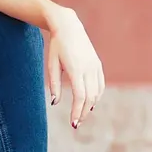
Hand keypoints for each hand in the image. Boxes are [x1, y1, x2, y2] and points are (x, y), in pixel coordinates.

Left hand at [46, 8, 104, 127]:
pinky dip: (97, 96)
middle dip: (83, 113)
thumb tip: (55, 103)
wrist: (69, 26)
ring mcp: (95, 66)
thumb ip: (53, 84)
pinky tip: (90, 104)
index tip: (73, 123)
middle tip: (76, 124)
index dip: (77, 111)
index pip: (80, 96)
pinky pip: (100, 85)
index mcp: (76, 69)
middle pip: (90, 98)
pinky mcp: (98, 64)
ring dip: (90, 106)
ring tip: (81, 115)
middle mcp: (88, 68)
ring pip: (97, 92)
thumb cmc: (56, 46)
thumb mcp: (51, 64)